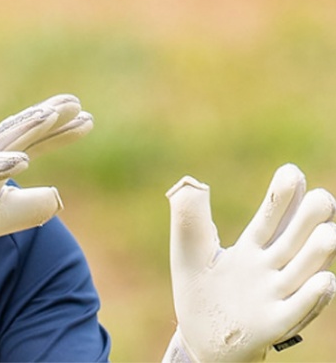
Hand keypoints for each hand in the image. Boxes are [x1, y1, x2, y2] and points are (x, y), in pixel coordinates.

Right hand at [0, 94, 92, 310]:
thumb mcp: (5, 216)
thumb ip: (32, 205)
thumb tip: (59, 196)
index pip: (31, 143)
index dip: (58, 132)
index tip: (86, 119)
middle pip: (17, 133)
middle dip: (45, 118)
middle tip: (74, 103)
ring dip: (24, 130)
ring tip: (50, 117)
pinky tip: (22, 160)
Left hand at [164, 164, 335, 361]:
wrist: (201, 338)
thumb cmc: (200, 291)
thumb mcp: (189, 251)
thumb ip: (190, 217)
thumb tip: (190, 183)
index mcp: (251, 248)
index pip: (270, 218)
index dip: (281, 197)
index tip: (291, 171)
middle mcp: (270, 268)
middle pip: (295, 239)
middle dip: (310, 219)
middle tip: (322, 197)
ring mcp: (276, 295)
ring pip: (304, 270)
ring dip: (318, 253)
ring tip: (329, 233)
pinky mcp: (276, 323)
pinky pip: (298, 309)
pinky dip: (313, 296)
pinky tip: (324, 280)